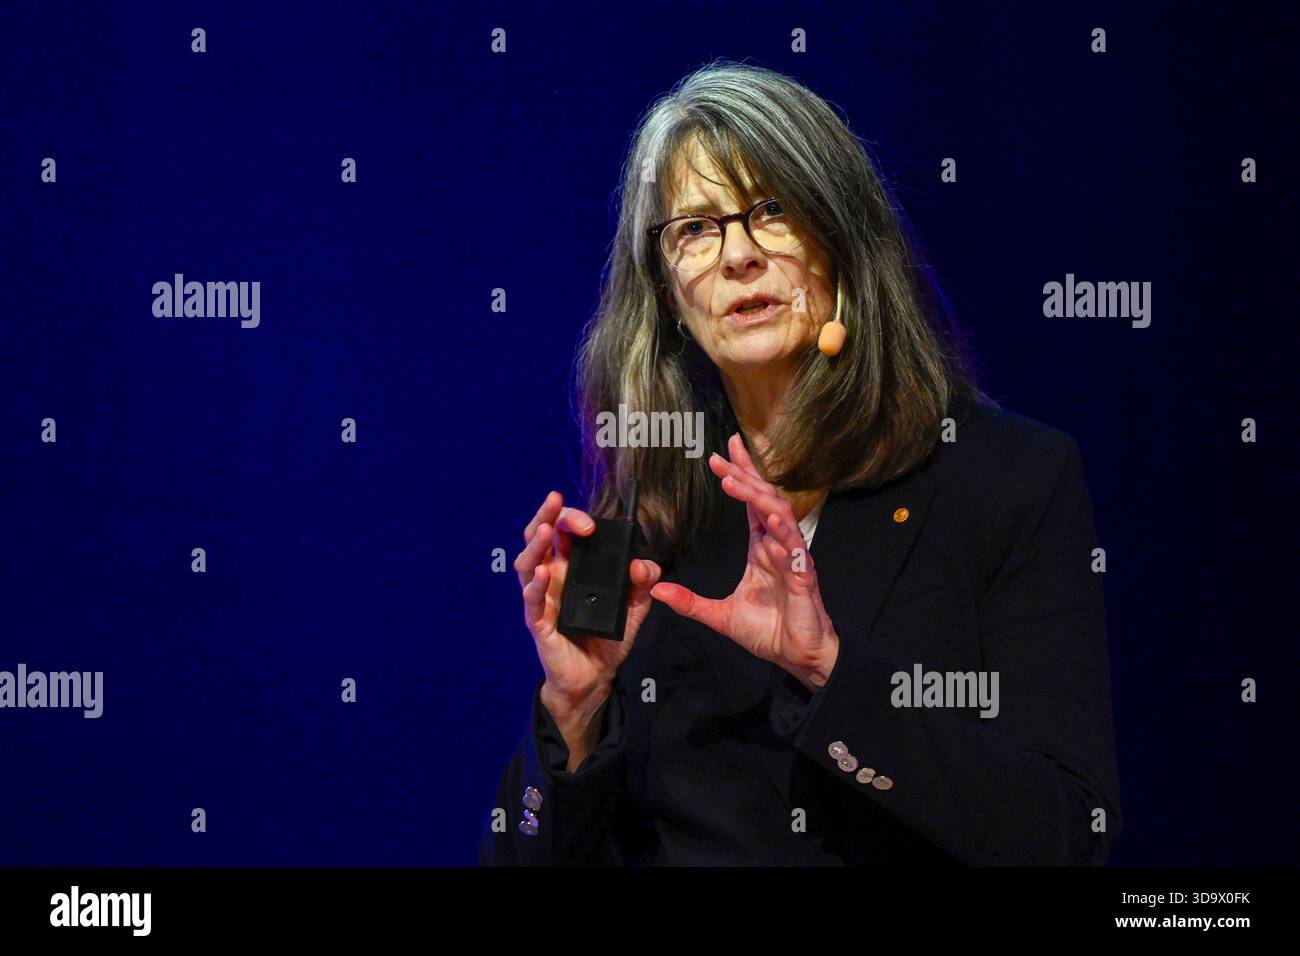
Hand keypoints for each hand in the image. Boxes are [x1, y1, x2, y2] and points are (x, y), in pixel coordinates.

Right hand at [515, 490, 662, 730]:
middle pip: (540, 537)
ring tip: (546, 529)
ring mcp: (543, 598)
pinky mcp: (539, 622)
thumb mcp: (634, 608)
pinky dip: (535, 585)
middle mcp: (553, 576)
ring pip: (527, 563)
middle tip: (559, 504)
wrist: (595, 677)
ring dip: (535, 544)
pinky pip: (532, 600)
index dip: (573, 517)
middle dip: (549, 516)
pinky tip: (542, 573)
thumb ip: (643, 584)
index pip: (565, 531)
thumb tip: (642, 564)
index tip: (591, 521)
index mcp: (573, 567)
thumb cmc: (608, 638)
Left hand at [649, 433, 838, 690]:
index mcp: (762, 548)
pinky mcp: (804, 580)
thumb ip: (690, 601)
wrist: (795, 656)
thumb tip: (656, 590)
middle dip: (745, 476)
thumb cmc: (767, 631)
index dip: (741, 474)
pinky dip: (785, 539)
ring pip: (781, 517)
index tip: (725, 450)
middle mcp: (778, 546)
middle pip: (764, 499)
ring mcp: (793, 560)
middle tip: (722, 458)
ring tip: (736, 483)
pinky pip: (796, 554)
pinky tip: (772, 526)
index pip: (751, 502)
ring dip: (759, 499)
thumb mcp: (719, 615)